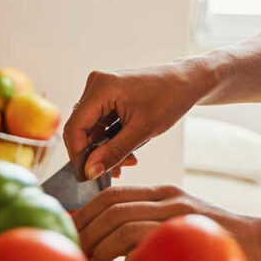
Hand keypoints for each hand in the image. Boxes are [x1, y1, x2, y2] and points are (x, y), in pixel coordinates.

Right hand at [63, 62, 213, 178]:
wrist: (186, 82)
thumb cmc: (169, 99)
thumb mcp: (142, 131)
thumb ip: (113, 153)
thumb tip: (89, 172)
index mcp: (101, 88)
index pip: (74, 128)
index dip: (78, 155)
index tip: (88, 177)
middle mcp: (96, 85)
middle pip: (82, 129)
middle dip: (96, 154)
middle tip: (115, 173)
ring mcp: (102, 90)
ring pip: (92, 130)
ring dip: (106, 150)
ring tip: (127, 163)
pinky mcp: (108, 97)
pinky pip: (101, 124)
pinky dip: (111, 140)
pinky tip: (126, 153)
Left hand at [72, 184, 260, 260]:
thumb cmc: (223, 245)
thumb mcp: (181, 231)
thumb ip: (150, 233)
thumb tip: (110, 252)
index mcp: (164, 196)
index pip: (111, 196)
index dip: (82, 214)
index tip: (65, 234)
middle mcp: (169, 199)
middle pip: (110, 207)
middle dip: (83, 232)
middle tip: (71, 255)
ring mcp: (180, 214)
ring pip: (121, 223)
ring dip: (97, 249)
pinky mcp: (189, 231)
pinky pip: (142, 239)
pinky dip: (121, 255)